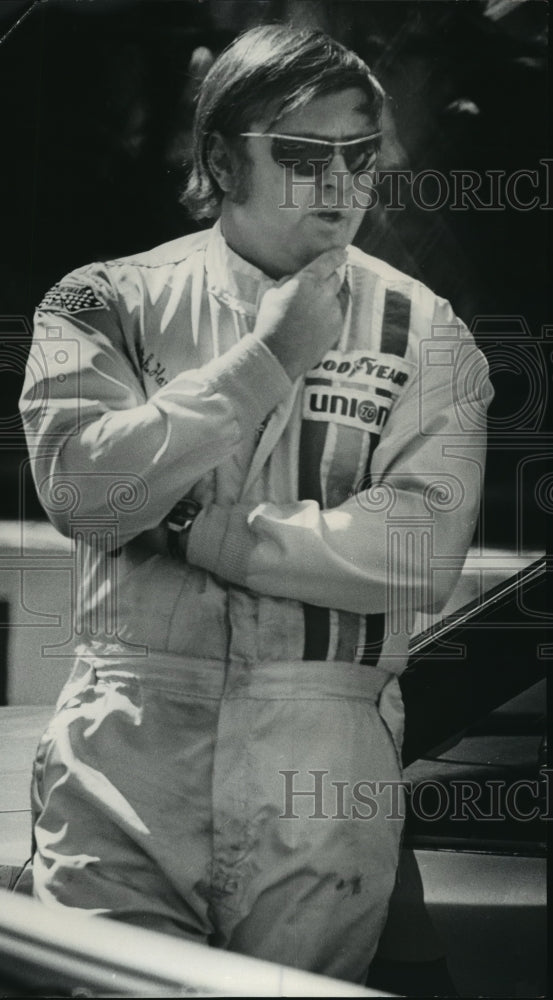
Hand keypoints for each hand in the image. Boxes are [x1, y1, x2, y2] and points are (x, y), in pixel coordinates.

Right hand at [254, 247, 346, 380]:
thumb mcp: (272, 293)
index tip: (342, 253)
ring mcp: (333, 311)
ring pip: (335, 299)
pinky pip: (335, 316)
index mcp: (308, 280)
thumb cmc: (270, 321)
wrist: (277, 353)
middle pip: (336, 278)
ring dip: (326, 301)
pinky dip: (327, 318)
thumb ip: (288, 281)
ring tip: (310, 314)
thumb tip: (297, 278)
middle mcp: (325, 293)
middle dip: (329, 279)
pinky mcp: (337, 327)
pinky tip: (314, 327)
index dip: (337, 255)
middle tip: (318, 288)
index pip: (329, 261)